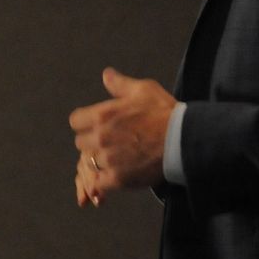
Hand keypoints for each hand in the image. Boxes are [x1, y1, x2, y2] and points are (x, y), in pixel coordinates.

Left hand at [69, 67, 173, 205]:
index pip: (76, 121)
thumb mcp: (143, 90)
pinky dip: (104, 181)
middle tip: (108, 142)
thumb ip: (120, 84)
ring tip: (116, 159)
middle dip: (91, 142)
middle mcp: (101, 137)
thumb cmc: (164, 112)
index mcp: (102, 115)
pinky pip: (99, 183)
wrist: (182, 139)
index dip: (84, 123)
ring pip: (90, 163)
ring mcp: (108, 159)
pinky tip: (116, 175)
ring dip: (100, 161)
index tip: (95, 126)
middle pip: (81, 143)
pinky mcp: (118, 178)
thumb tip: (106, 75)